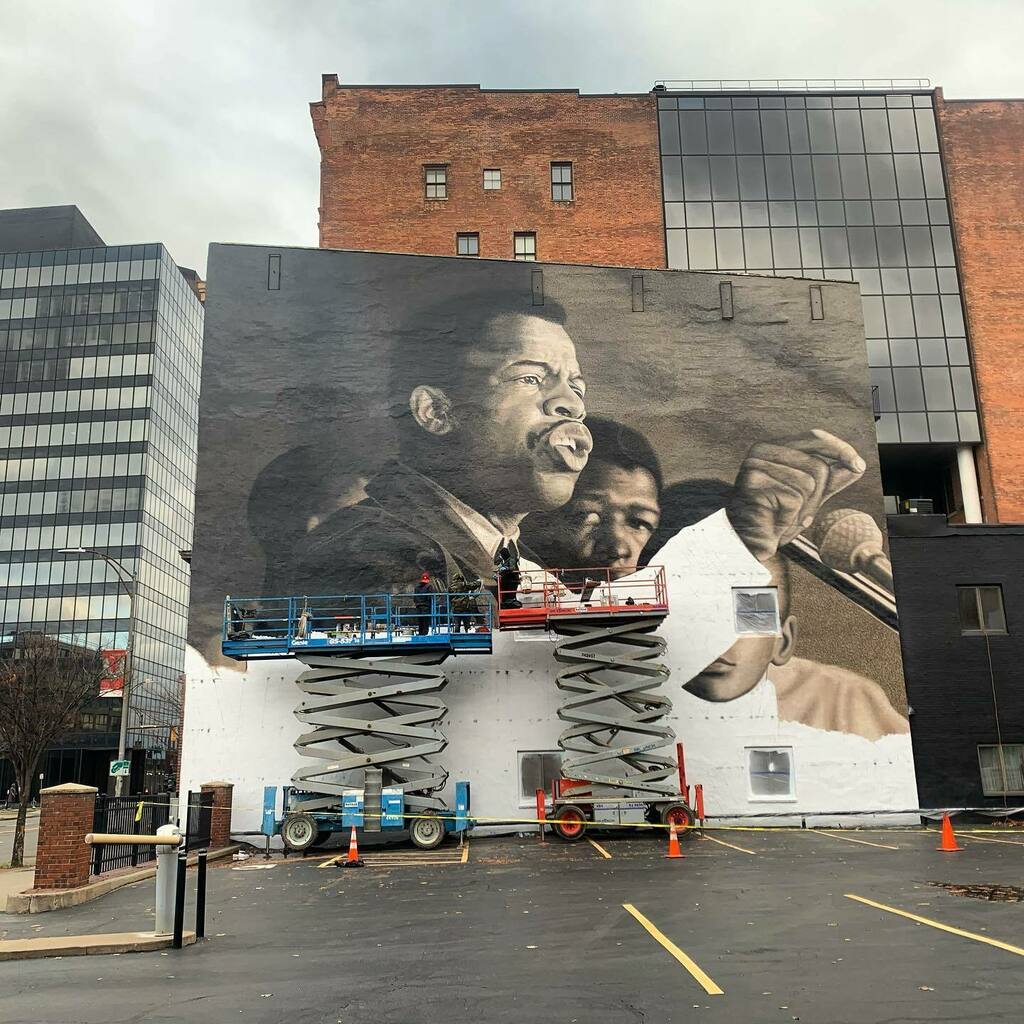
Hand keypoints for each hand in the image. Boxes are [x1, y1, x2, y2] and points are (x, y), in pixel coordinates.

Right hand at [727, 429, 866, 559]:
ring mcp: (755, 465)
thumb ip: (831, 479)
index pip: (815, 436)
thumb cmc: (777, 516)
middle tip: (803, 512)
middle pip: (817, 465)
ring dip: (804, 508)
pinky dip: (791, 516)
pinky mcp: (754, 484)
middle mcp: (761, 450)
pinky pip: (794, 499)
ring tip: (786, 516)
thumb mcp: (810, 495)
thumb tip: (858, 465)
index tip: (858, 466)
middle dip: (819, 494)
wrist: (749, 541)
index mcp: (774, 446)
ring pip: (808, 483)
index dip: (840, 449)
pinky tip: (776, 521)